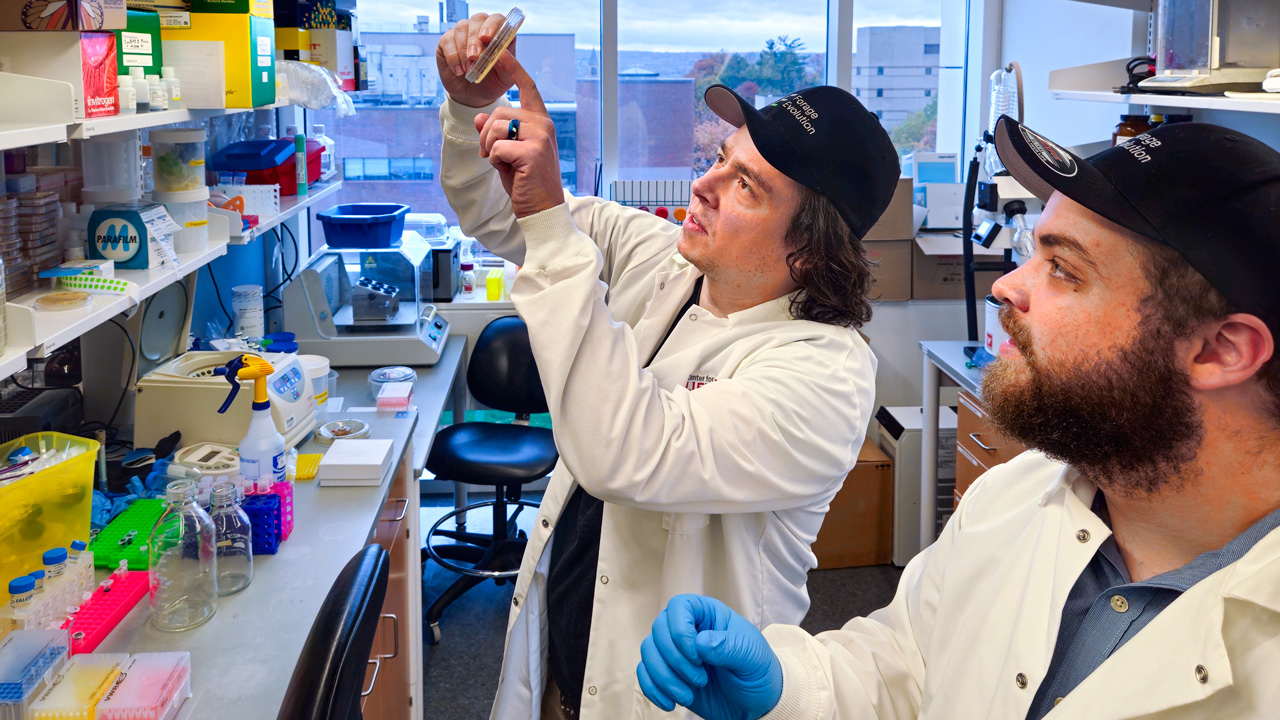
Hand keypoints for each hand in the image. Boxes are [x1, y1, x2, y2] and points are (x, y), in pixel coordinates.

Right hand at [435, 12, 519, 107]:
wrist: (472, 97)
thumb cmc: (491, 83)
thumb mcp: (506, 79)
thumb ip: (509, 65)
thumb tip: (503, 51)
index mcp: (498, 35)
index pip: (498, 19)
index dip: (492, 25)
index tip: (487, 38)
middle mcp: (481, 29)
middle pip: (478, 19)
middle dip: (475, 38)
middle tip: (475, 57)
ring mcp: (463, 34)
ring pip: (461, 27)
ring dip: (464, 50)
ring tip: (468, 69)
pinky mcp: (447, 41)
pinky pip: (447, 40)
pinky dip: (453, 57)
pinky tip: (458, 71)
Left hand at [474, 63, 563, 217]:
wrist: (541, 209)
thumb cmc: (526, 181)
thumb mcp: (506, 152)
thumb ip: (495, 133)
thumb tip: (479, 119)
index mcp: (540, 121)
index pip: (527, 87)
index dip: (513, 68)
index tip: (500, 52)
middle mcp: (543, 125)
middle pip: (500, 111)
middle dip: (486, 134)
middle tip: (489, 154)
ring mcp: (540, 137)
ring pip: (496, 127)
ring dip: (488, 148)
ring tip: (501, 162)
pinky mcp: (532, 152)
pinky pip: (496, 147)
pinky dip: (494, 161)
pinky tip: (509, 170)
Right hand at [637, 595, 783, 719]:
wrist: (756, 704)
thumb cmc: (758, 672)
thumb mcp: (752, 657)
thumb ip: (728, 646)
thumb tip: (700, 642)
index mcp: (708, 615)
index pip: (679, 606)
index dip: (680, 630)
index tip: (697, 657)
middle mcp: (688, 629)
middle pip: (658, 629)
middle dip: (675, 660)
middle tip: (700, 680)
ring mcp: (676, 652)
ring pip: (648, 652)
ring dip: (664, 677)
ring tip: (688, 696)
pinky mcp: (668, 674)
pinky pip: (644, 674)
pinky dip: (653, 689)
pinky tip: (671, 703)